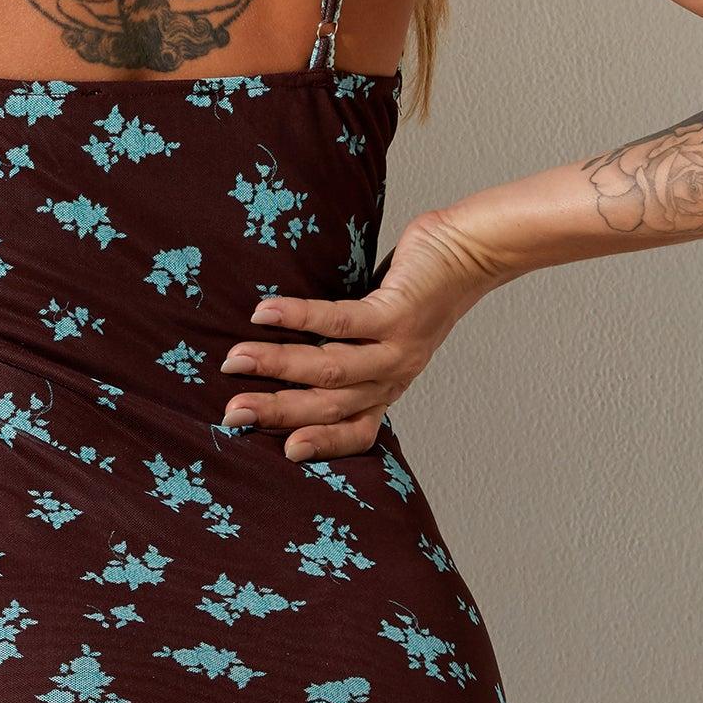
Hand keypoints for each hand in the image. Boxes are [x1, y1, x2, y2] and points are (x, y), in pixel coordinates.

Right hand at [216, 207, 506, 459]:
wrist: (471, 250)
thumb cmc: (415, 288)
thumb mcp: (381, 332)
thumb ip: (343, 348)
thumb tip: (278, 348)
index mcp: (387, 386)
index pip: (356, 431)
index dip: (320, 444)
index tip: (280, 452)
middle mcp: (394, 375)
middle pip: (330, 405)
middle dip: (277, 412)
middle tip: (232, 414)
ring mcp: (398, 347)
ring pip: (331, 368)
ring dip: (278, 366)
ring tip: (236, 360)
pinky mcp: (398, 313)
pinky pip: (341, 321)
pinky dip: (299, 318)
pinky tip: (265, 312)